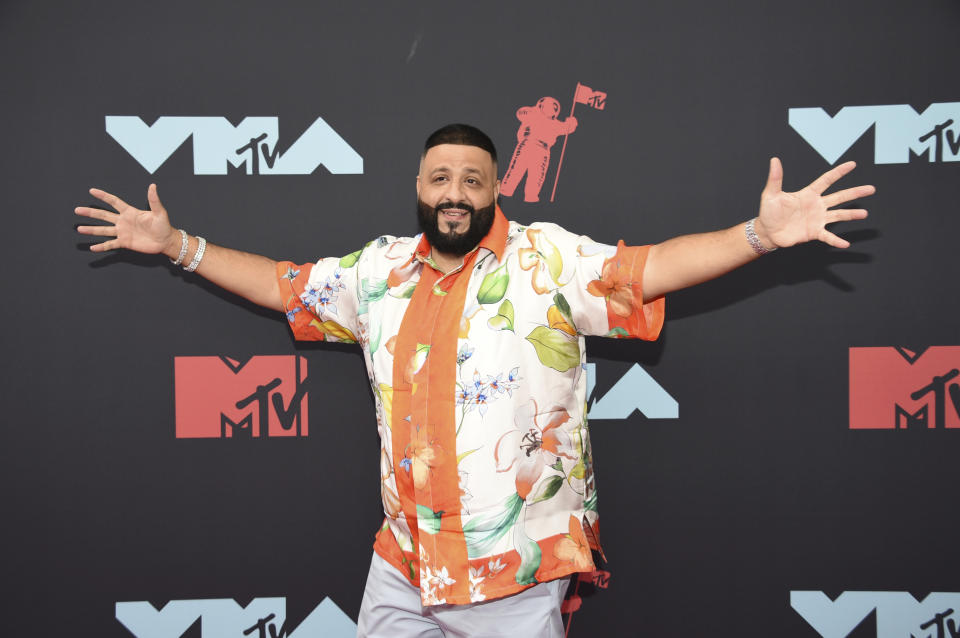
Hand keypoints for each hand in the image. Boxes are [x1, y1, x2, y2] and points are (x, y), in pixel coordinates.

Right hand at [75, 184, 178, 255]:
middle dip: (91, 212)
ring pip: (104, 230)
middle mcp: (123, 221)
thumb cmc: (163, 225)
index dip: (104, 196)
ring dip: (91, 230)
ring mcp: (123, 232)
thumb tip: (152, 186)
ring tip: (79, 228)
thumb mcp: (159, 212)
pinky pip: (111, 244)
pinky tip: (92, 247)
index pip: (114, 202)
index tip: (92, 191)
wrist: (166, 241)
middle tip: (77, 210)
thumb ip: (154, 200)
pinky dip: (102, 246)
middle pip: (103, 215)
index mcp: (130, 212)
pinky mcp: (125, 242)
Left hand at [755, 158, 873, 249]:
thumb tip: (774, 160)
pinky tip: (846, 244)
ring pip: (838, 215)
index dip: (839, 172)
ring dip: (851, 215)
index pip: (826, 180)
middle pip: (839, 197)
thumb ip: (775, 178)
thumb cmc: (769, 212)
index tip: (852, 164)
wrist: (767, 231)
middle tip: (871, 189)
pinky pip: (828, 236)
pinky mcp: (814, 233)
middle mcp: (816, 205)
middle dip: (855, 193)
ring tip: (864, 213)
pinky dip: (836, 240)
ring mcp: (817, 219)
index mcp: (808, 194)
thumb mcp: (771, 194)